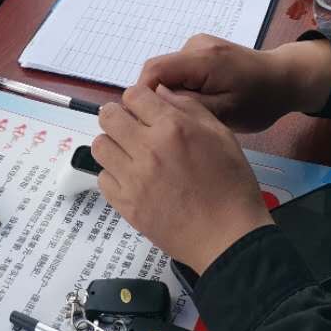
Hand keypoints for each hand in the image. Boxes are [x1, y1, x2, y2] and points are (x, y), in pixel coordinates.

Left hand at [93, 84, 272, 274]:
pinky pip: (103, 179)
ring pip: (100, 146)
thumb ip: (188, 108)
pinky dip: (113, 175)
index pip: (133, 95)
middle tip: (131, 127)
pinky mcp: (127, 206)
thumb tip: (161, 94)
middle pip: (108, 116)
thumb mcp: (221, 134)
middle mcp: (148, 149)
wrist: (228, 236)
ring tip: (129, 153)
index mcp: (173, 128)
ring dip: (112, 144)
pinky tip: (131, 178)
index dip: (138, 99)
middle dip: (118, 116)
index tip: (144, 109)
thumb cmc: (231, 184)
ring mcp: (134, 179)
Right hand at [139, 34, 330, 132]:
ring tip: (192, 114)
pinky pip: (179, 70)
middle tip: (174, 124)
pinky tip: (200, 102)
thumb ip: (188, 106)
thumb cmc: (260, 101)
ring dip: (173, 94)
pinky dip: (182, 87)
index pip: (154, 70)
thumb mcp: (226, 113)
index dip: (143, 96)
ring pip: (168, 72)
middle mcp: (196, 44)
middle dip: (160, 98)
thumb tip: (155, 101)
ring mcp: (199, 44)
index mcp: (202, 58)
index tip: (149, 122)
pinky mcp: (202, 49)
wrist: (284, 79)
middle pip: (159, 71)